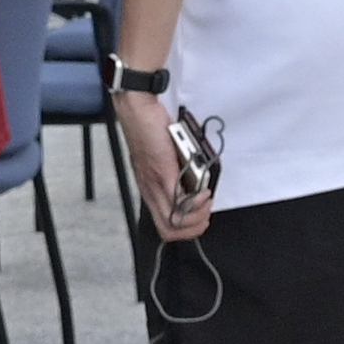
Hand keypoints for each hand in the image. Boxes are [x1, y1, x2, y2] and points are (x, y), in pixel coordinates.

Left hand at [112, 86, 212, 238]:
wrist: (138, 112)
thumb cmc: (149, 131)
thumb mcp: (164, 158)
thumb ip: (177, 173)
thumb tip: (195, 182)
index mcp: (151, 189)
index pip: (164, 226)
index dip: (185, 229)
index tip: (199, 216)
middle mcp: (150, 191)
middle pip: (168, 230)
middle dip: (194, 227)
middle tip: (205, 212)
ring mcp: (155, 185)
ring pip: (173, 222)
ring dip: (197, 216)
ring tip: (206, 200)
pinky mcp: (162, 174)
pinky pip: (178, 201)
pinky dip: (195, 202)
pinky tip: (203, 192)